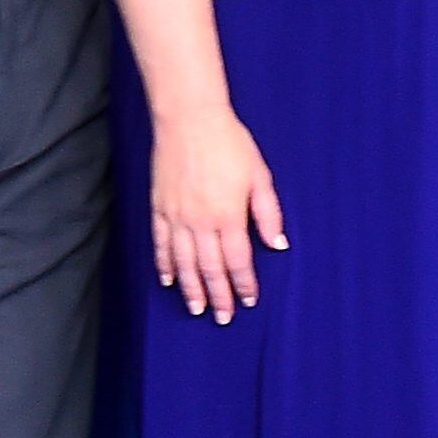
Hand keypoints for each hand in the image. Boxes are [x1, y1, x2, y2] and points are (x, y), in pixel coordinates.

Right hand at [150, 106, 284, 321]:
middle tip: (224, 317)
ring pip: (183, 263)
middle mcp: (200, 222)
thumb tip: (278, 244)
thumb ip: (269, 213)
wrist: (189, 120)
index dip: (244, 284)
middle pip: (209, 269)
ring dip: (191, 288)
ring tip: (196, 309)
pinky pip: (160, 244)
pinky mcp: (159, 208)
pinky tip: (168, 280)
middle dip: (218, 296)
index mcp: (228, 215)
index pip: (238, 261)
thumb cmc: (230, 143)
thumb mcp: (260, 175)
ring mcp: (176, 216)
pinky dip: (164, 265)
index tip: (249, 300)